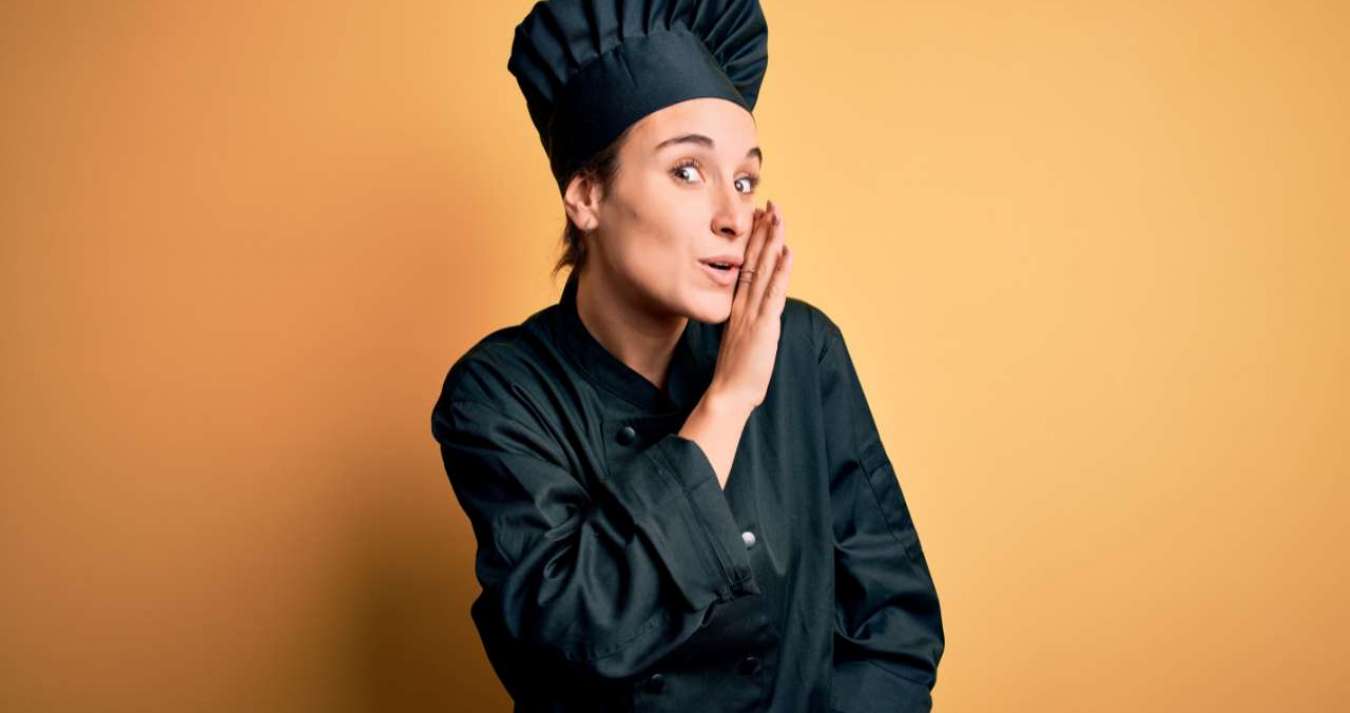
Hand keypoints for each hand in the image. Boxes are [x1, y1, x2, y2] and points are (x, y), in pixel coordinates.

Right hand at [708, 199, 791, 410]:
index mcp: (738, 305)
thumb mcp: (740, 337)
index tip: (758, 219)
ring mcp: (752, 313)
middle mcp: (744, 304)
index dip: (754, 241)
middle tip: (770, 205)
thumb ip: (746, 319)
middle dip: (763, 232)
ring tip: (778, 217)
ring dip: (772, 242)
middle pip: (754, 260)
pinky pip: (773, 293)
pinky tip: (787, 253)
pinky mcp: (763, 325)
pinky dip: (781, 272)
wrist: (729, 393)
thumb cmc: (737, 370)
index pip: (746, 265)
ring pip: (763, 270)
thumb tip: (754, 309)